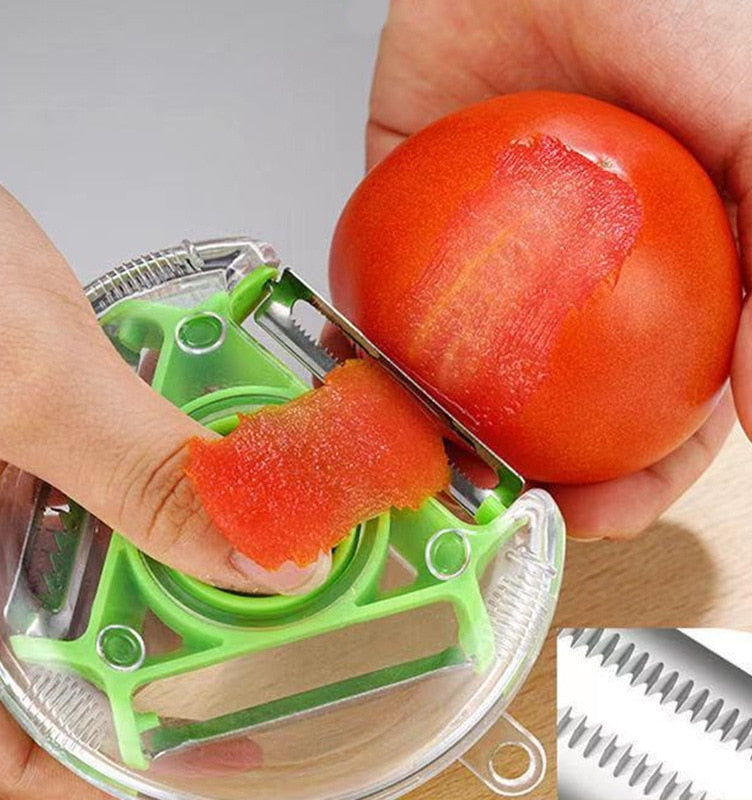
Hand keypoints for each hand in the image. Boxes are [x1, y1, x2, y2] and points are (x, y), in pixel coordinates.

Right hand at [0, 152, 315, 796]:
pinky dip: (177, 468)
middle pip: (77, 635)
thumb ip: (145, 473)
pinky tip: (225, 451)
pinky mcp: (38, 438)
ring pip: (109, 550)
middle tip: (271, 613)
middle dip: (180, 624)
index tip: (200, 756)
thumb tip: (265, 557)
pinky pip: (119, 475)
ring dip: (190, 537)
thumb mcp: (25, 379)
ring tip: (265, 529)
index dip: (93, 763)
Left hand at [366, 0, 751, 537]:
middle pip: (568, 410)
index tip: (601, 510)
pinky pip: (397, 300)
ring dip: (457, 431)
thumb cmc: (674, 1)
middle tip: (510, 504)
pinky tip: (382, 388)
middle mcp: (586, 278)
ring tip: (437, 465)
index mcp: (679, 271)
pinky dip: (387, 349)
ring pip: (476, 375)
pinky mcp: (416, 220)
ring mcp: (497, 258)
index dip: (643, 475)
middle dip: (545, 475)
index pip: (669, 405)